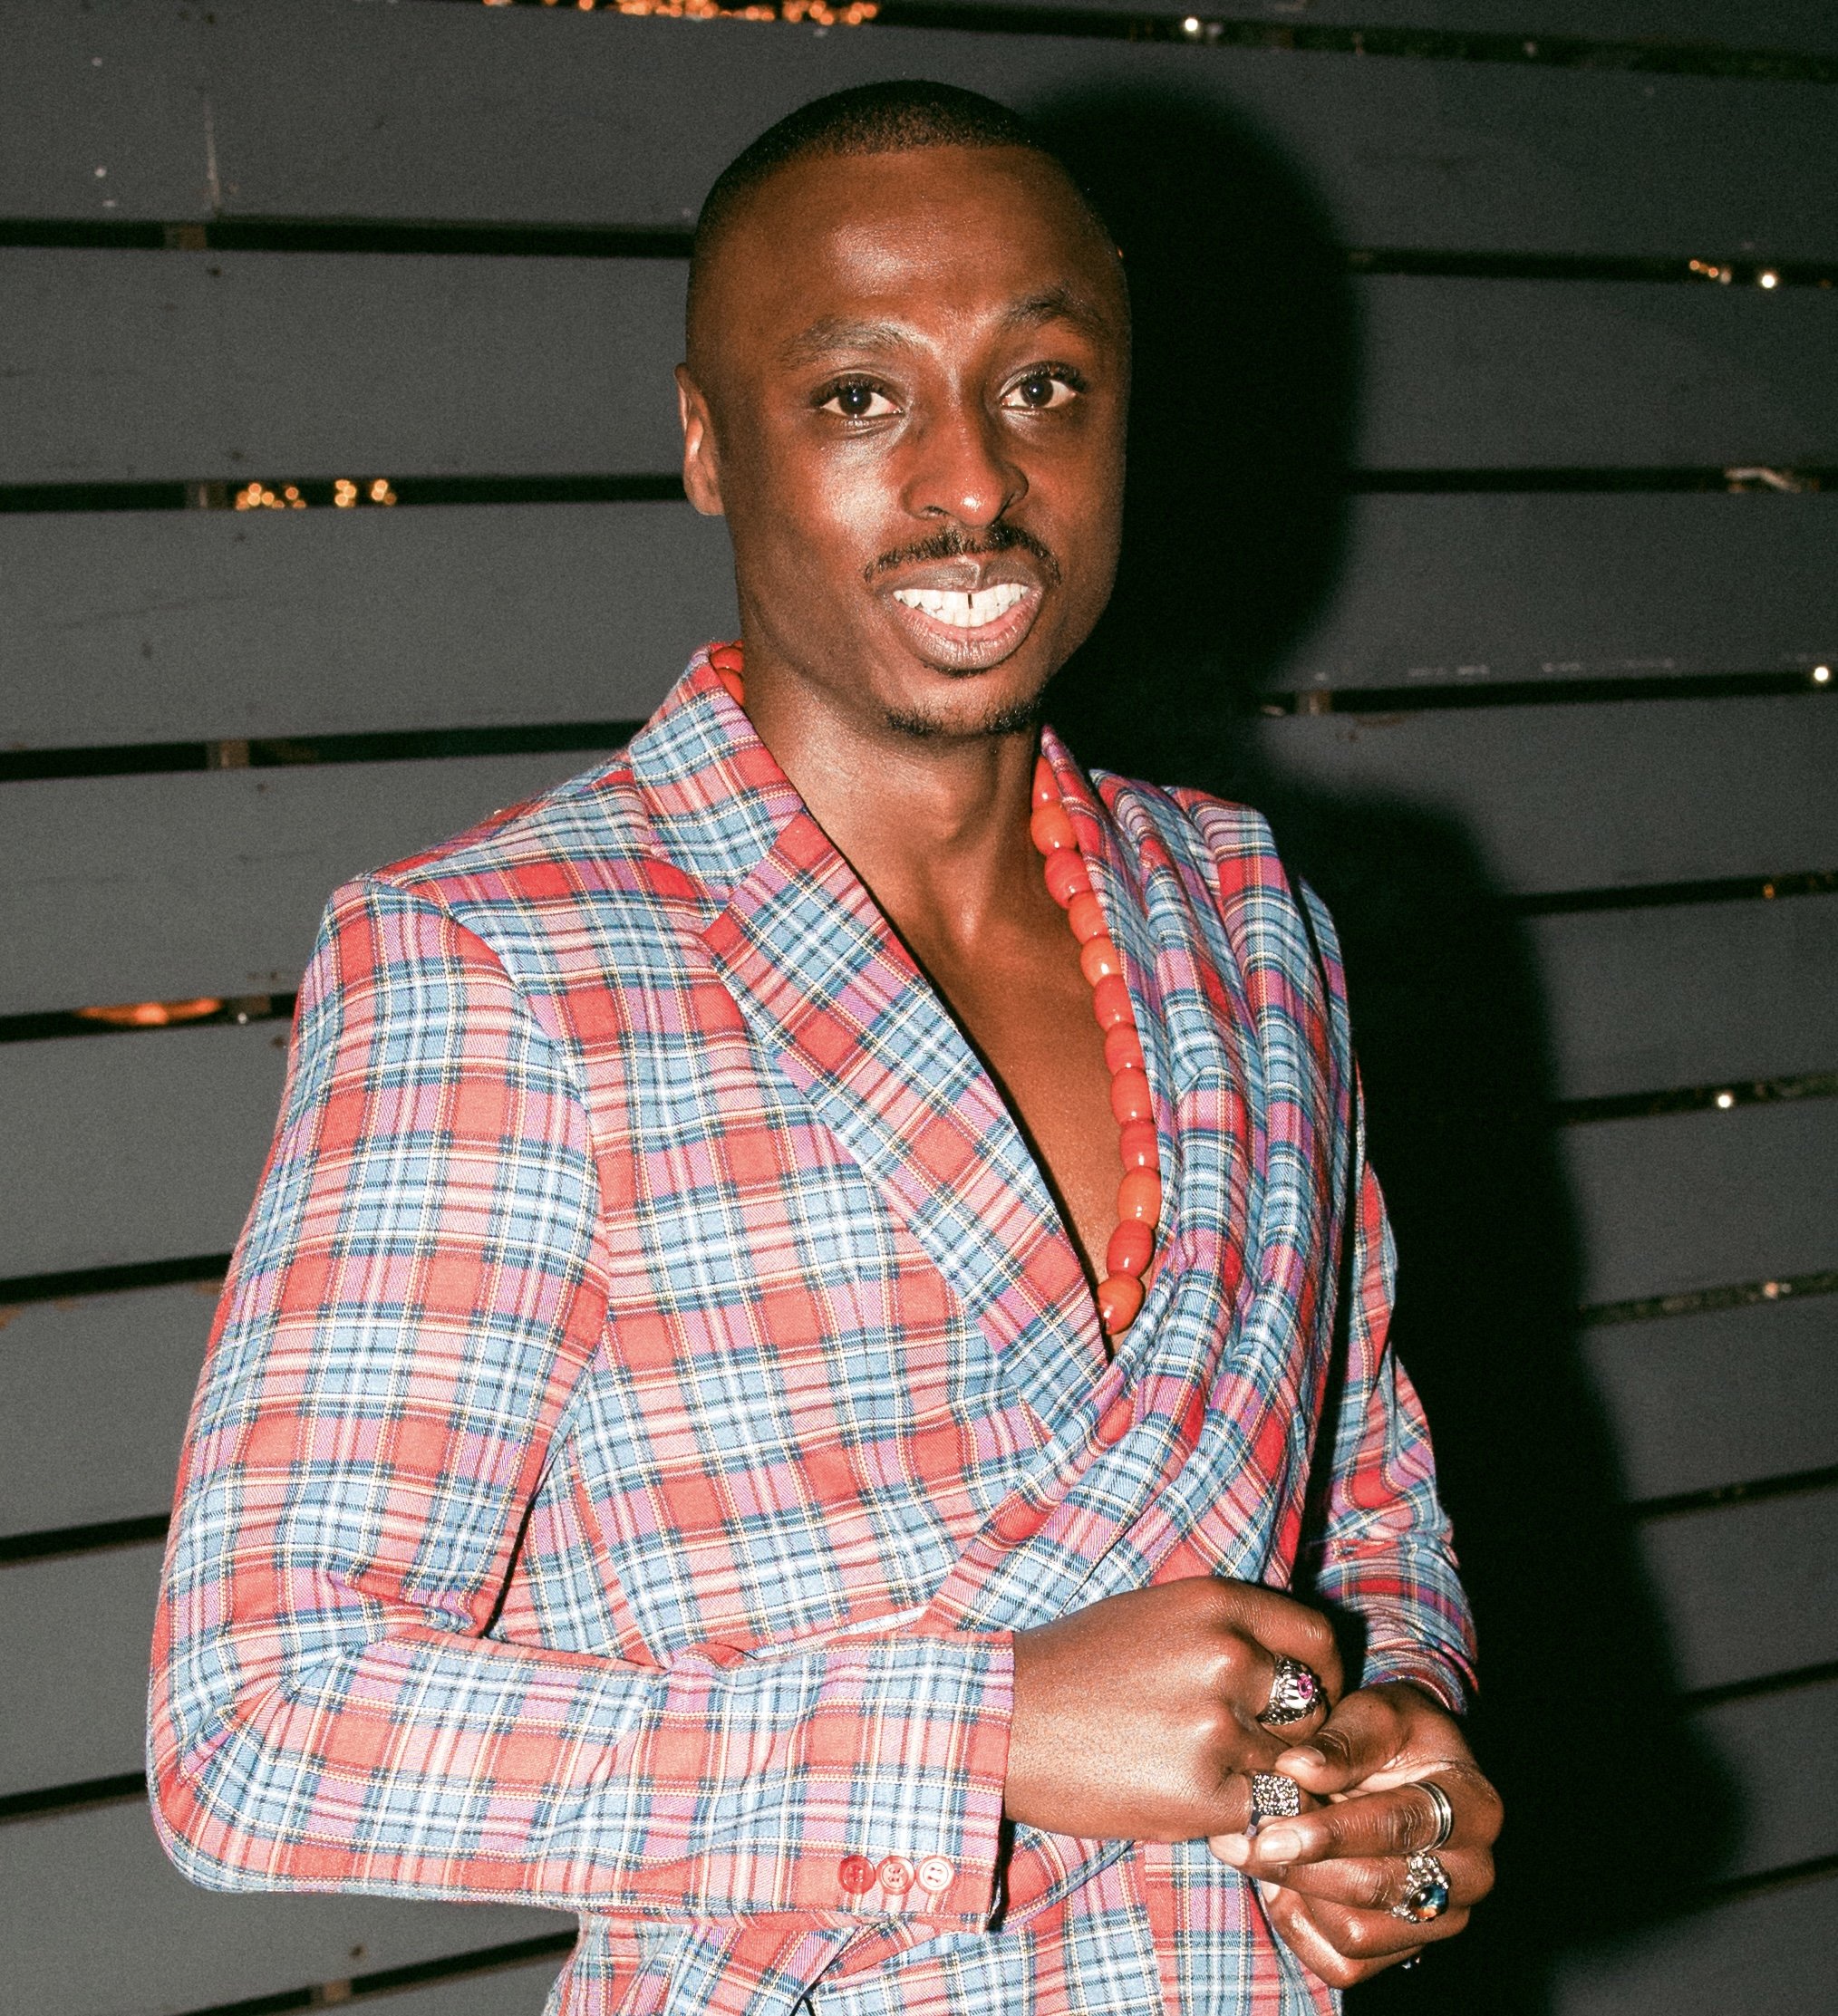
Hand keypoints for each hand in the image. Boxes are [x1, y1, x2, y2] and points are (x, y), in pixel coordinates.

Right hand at [1005, 1576, 1341, 1840]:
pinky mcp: (1201, 1794)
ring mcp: (1217, 1727)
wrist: (1000, 1720)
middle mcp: (1226, 1657)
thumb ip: (1226, 1632)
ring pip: (1291, 1768)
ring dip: (1261, 1779)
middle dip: (1293, 1734)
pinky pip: (1259, 1814)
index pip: (1318, 1640)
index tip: (1309, 1699)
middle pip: (1314, 1708)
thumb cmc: (1075, 1667)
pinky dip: (1238, 1818)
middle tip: (1250, 1747)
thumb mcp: (1155, 1616)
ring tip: (1203, 1772)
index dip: (1324, 1676)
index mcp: (1215, 1604)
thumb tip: (1295, 1667)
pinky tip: (1188, 1800)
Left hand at [1208, 1682, 1501, 1986]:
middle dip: (1303, 1867)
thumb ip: (1341, 1742)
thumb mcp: (1375, 1714)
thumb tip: (1295, 1770)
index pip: (1399, 1828)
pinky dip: (1301, 1927)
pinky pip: (1344, 1964)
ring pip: (1357, 1934)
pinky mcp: (1407, 1949)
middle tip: (1246, 1841)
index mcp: (1474, 1808)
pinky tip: (1281, 1881)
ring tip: (1259, 1850)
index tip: (1274, 1830)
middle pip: (1377, 1889)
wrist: (1405, 1766)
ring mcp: (1442, 1919)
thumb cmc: (1392, 1734)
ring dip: (1296, 1894)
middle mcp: (1471, 1874)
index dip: (1332, 1833)